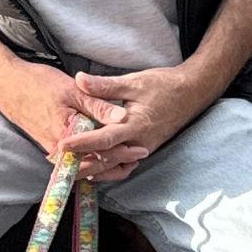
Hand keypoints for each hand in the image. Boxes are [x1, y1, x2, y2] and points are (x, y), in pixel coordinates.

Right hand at [0, 62, 150, 184]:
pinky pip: (74, 160)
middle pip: (94, 162)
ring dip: (105, 162)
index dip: (123, 151)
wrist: (6, 86)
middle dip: (118, 160)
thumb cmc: (38, 84)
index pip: (100, 151)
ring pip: (84, 163)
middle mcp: (60, 149)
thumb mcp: (72, 89)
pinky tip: (103, 153)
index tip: (141, 148)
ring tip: (127, 160)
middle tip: (141, 154)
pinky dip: (91, 159)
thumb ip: (98, 105)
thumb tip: (122, 118)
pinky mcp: (50, 146)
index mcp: (67, 135)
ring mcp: (53, 149)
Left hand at [63, 65, 207, 179]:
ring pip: (115, 167)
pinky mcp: (145, 149)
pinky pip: (125, 165)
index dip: (82, 143)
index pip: (104, 139)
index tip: (61, 146)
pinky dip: (109, 169)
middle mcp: (139, 142)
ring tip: (71, 171)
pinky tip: (95, 169)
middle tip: (59, 165)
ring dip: (94, 170)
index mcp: (135, 125)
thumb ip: (105, 85)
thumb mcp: (134, 81)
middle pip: (106, 160)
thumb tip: (79, 80)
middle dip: (82, 164)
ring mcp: (143, 148)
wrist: (192, 93)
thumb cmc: (164, 85)